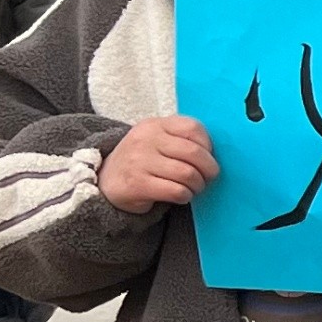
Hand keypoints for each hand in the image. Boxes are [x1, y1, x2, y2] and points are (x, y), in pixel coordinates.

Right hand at [97, 114, 215, 211]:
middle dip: (209, 169)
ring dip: (197, 185)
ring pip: (188, 174)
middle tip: (207, 178)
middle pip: (194, 153)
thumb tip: (215, 154)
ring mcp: (138, 161)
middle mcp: (145, 140)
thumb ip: (181, 139)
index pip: (193, 128)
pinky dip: (185, 196)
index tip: (207, 157)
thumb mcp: (157, 141)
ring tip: (193, 187)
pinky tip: (180, 195)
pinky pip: (176, 191)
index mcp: (154, 125)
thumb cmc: (142, 161)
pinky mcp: (137, 184)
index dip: (208, 146)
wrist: (106, 181)